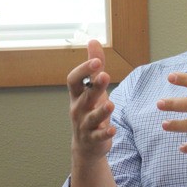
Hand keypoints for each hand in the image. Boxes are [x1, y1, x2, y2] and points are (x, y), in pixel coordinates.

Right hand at [67, 40, 114, 163]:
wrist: (86, 145)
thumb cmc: (89, 110)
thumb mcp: (91, 87)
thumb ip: (94, 66)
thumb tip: (93, 40)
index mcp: (77, 94)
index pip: (74, 80)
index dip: (83, 70)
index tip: (97, 60)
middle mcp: (78, 109)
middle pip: (84, 96)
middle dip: (94, 86)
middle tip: (105, 75)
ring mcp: (84, 125)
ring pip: (91, 117)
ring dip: (101, 111)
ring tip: (110, 103)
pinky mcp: (93, 139)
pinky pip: (98, 136)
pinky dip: (105, 133)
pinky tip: (112, 129)